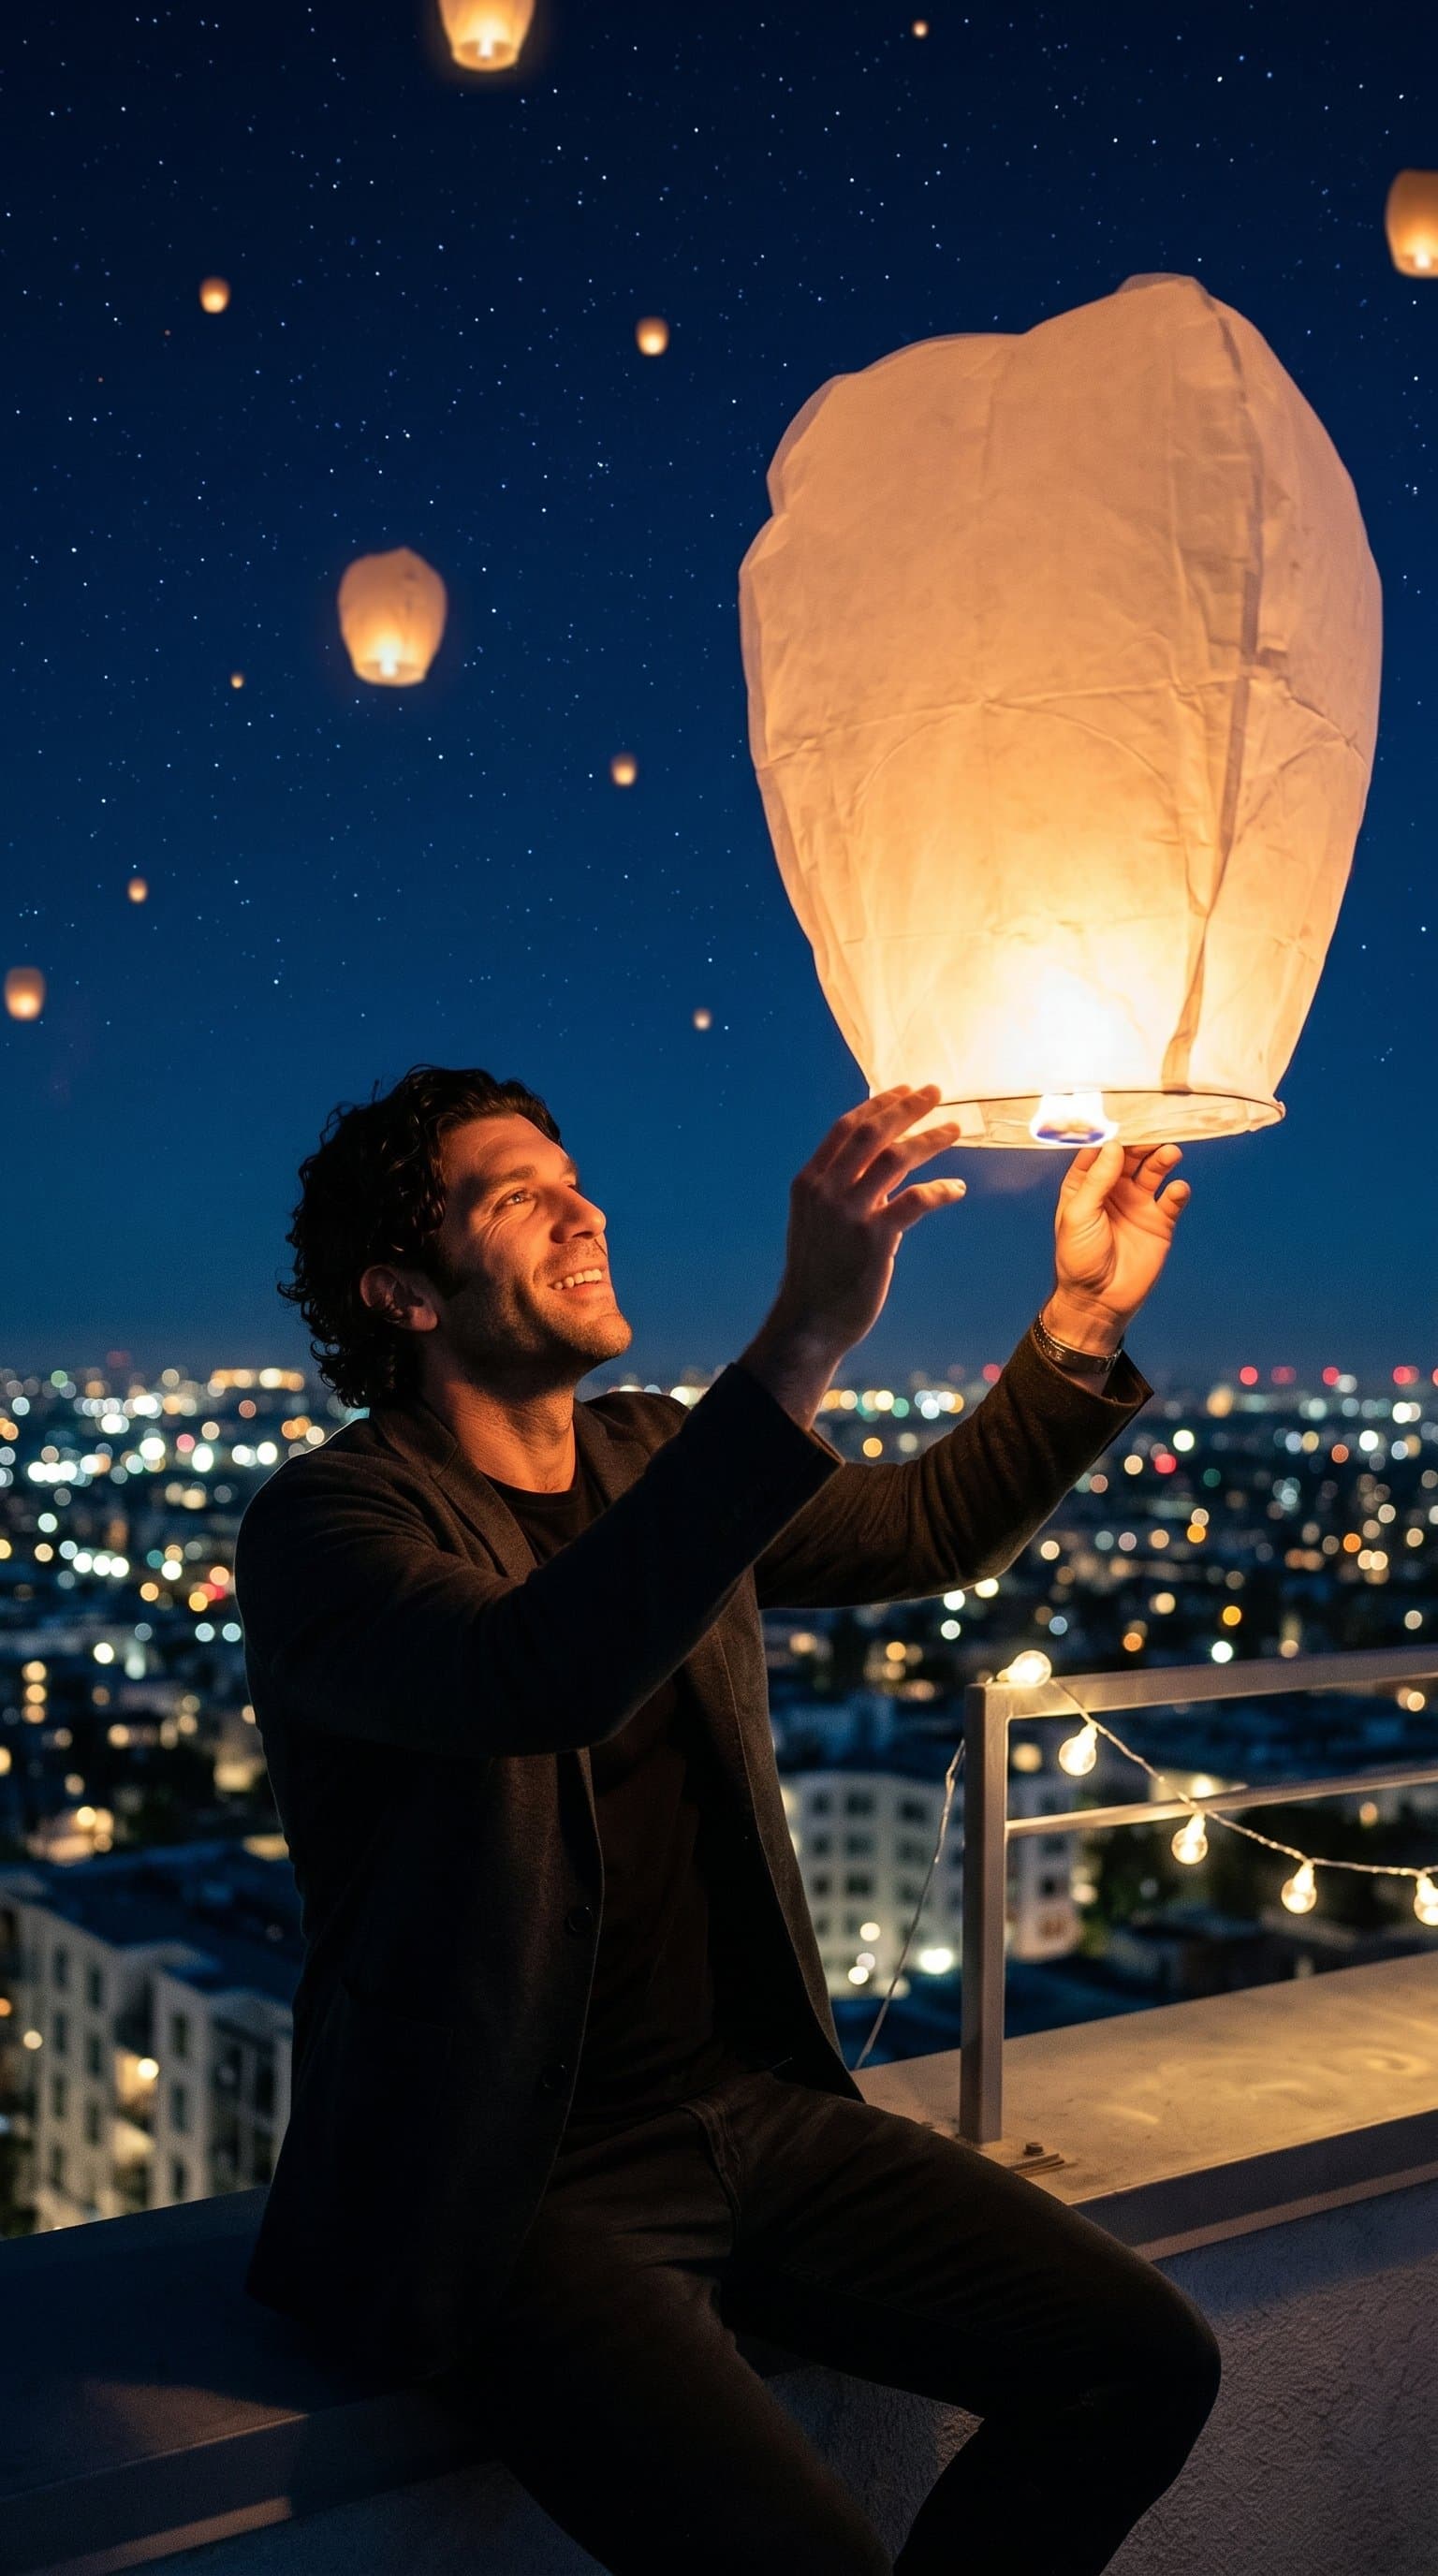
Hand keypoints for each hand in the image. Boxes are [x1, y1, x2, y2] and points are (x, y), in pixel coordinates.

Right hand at [765, 1084, 967, 1362]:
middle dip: (907, 1107)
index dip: (879, 1104)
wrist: (810, 1321)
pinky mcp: (874, 1239)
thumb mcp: (818, 1222)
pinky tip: (956, 1188)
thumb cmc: (819, 1272)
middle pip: (872, 1133)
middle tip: (936, 1093)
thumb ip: (843, 1189)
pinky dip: (941, 1190)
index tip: (906, 1089)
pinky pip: (916, 1200)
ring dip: (930, 1139)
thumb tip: (884, 1166)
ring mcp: (848, 1213)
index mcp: (809, 1181)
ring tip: (956, 1129)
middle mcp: (825, 1190)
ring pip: (896, 1158)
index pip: (846, 1127)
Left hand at [1046, 1140, 1190, 1352]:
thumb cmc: (1078, 1258)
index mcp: (1086, 1184)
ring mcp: (1138, 1204)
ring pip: (1154, 1171)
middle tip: (1154, 1130)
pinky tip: (1176, 1190)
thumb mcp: (1078, 1214)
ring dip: (1162, 1159)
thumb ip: (1096, 1179)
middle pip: (1131, 1155)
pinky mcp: (1159, 1222)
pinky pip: (1172, 1199)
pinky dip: (1177, 1190)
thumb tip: (1113, 1144)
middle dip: (1142, 1141)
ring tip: (1169, 1153)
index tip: (1124, 1115)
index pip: (1100, 1150)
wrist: (1098, 1300)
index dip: (1111, 1133)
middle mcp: (1113, 1189)